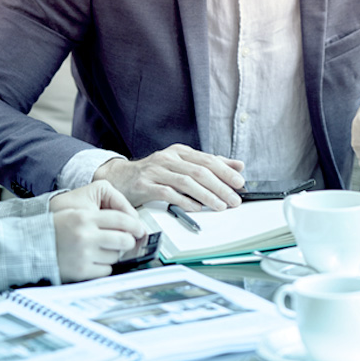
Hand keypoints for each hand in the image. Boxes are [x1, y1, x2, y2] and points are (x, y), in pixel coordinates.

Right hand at [50, 181, 145, 282]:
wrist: (32, 245)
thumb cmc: (56, 227)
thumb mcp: (75, 212)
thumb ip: (100, 217)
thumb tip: (128, 226)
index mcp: (84, 217)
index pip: (120, 219)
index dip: (134, 224)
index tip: (140, 229)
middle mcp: (86, 235)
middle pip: (123, 239)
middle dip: (128, 241)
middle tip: (126, 241)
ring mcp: (84, 254)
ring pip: (116, 256)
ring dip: (114, 253)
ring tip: (102, 249)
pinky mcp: (82, 271)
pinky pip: (106, 270)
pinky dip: (104, 266)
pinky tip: (95, 259)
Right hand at [93, 143, 245, 210]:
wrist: (119, 177)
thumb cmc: (153, 173)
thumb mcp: (180, 164)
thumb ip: (208, 164)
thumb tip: (238, 166)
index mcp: (178, 151)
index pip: (206, 159)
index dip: (225, 171)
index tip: (240, 183)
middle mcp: (167, 158)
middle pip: (198, 171)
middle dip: (220, 186)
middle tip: (234, 200)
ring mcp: (154, 171)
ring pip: (185, 181)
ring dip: (206, 196)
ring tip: (220, 206)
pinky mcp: (144, 185)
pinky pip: (167, 193)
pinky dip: (184, 201)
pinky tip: (196, 209)